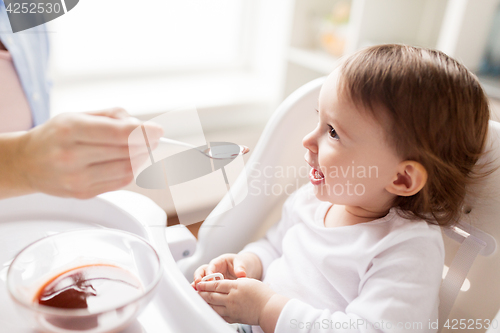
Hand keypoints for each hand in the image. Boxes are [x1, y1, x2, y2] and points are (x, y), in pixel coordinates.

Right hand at [15, 107, 162, 197]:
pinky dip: (131, 170)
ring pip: (127, 170)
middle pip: (126, 152)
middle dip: (146, 144)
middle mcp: (71, 156)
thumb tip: (143, 126)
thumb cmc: (55, 135)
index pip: (118, 133)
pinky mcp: (83, 193)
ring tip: (140, 148)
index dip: (144, 132)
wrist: (27, 162)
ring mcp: (77, 179)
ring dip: (141, 158)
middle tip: (152, 138)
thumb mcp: (78, 115)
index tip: (159, 130)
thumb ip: (113, 117)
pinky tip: (128, 161)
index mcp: (70, 130)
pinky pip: (120, 183)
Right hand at [191, 253, 261, 289]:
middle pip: (202, 271)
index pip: (212, 265)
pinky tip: (200, 299)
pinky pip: (206, 288)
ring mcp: (212, 277)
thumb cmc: (241, 263)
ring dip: (197, 285)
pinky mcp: (213, 285)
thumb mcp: (242, 263)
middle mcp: (213, 269)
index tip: (210, 279)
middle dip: (199, 277)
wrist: (245, 268)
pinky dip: (202, 292)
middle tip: (198, 284)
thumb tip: (241, 273)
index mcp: (220, 262)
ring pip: (201, 280)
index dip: (210, 272)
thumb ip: (240, 268)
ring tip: (194, 292)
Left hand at [196, 278, 275, 324]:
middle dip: (202, 293)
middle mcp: (231, 298)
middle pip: (212, 295)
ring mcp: (232, 309)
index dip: (205, 284)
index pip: (216, 285)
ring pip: (214, 306)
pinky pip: (220, 315)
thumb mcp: (248, 281)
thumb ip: (234, 283)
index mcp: (235, 287)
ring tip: (199, 300)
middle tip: (195, 291)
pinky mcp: (234, 318)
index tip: (199, 283)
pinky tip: (209, 310)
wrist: (269, 308)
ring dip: (205, 303)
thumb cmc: (262, 294)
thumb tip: (223, 285)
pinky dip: (213, 312)